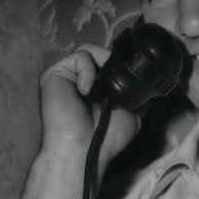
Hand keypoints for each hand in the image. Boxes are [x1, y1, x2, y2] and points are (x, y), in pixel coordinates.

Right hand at [39, 42, 141, 173]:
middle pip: (99, 55)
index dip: (121, 66)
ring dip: (102, 64)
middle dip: (112, 63)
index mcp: (98, 90)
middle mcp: (82, 80)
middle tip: (119, 80)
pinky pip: (78, 56)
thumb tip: (144, 80)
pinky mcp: (54, 73)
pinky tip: (85, 90)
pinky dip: (87, 69)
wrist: (85, 147)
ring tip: (102, 87)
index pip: (109, 65)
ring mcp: (67, 76)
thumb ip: (135, 94)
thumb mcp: (133, 114)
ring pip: (89, 50)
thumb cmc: (107, 138)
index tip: (131, 75)